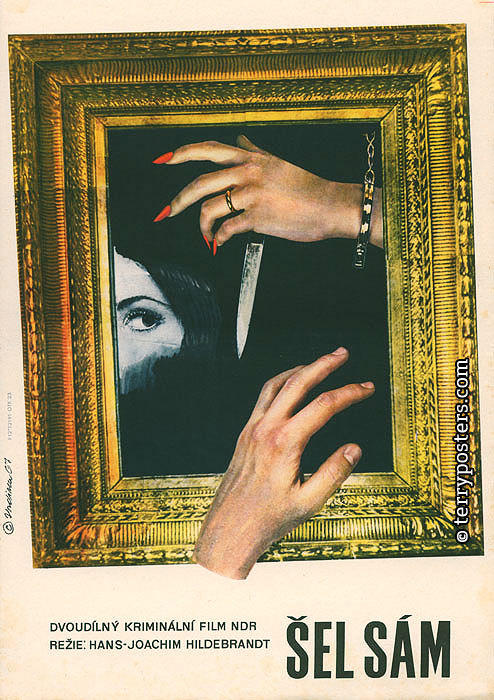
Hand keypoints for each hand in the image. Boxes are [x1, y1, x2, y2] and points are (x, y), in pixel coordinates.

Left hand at [153, 136, 382, 248]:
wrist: (330, 205)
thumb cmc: (306, 187)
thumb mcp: (277, 162)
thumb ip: (255, 150)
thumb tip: (241, 139)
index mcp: (250, 158)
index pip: (208, 150)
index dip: (182, 154)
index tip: (164, 160)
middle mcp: (247, 172)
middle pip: (200, 183)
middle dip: (178, 201)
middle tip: (167, 212)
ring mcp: (252, 195)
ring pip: (210, 209)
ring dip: (202, 226)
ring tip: (207, 235)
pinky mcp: (258, 218)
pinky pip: (227, 229)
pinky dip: (219, 239)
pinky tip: (221, 242)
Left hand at [193, 348, 374, 578]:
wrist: (229, 528)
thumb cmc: (268, 520)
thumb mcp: (309, 503)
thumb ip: (335, 473)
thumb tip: (355, 448)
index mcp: (285, 444)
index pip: (324, 405)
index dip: (349, 392)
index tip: (367, 387)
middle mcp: (266, 429)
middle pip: (298, 382)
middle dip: (324, 364)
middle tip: (343, 354)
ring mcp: (252, 428)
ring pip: (277, 384)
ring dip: (300, 369)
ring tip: (320, 363)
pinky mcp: (245, 433)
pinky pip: (263, 397)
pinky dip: (281, 382)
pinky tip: (292, 385)